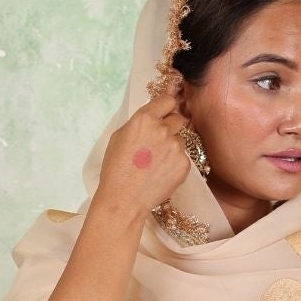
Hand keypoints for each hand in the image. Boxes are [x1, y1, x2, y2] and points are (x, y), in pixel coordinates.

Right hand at [96, 69, 193, 221]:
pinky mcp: (184, 165)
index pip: (168, 101)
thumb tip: (153, 117)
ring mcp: (175, 147)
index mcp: (144, 118)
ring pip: (180, 140)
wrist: (124, 200)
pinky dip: (175, 165)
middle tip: (158, 143)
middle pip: (178, 119)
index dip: (166, 108)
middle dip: (170, 127)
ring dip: (172, 148)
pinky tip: (161, 174)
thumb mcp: (120, 137)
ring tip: (156, 164)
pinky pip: (183, 158)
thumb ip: (139, 123)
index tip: (165, 113)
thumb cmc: (116, 169)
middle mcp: (162, 129)